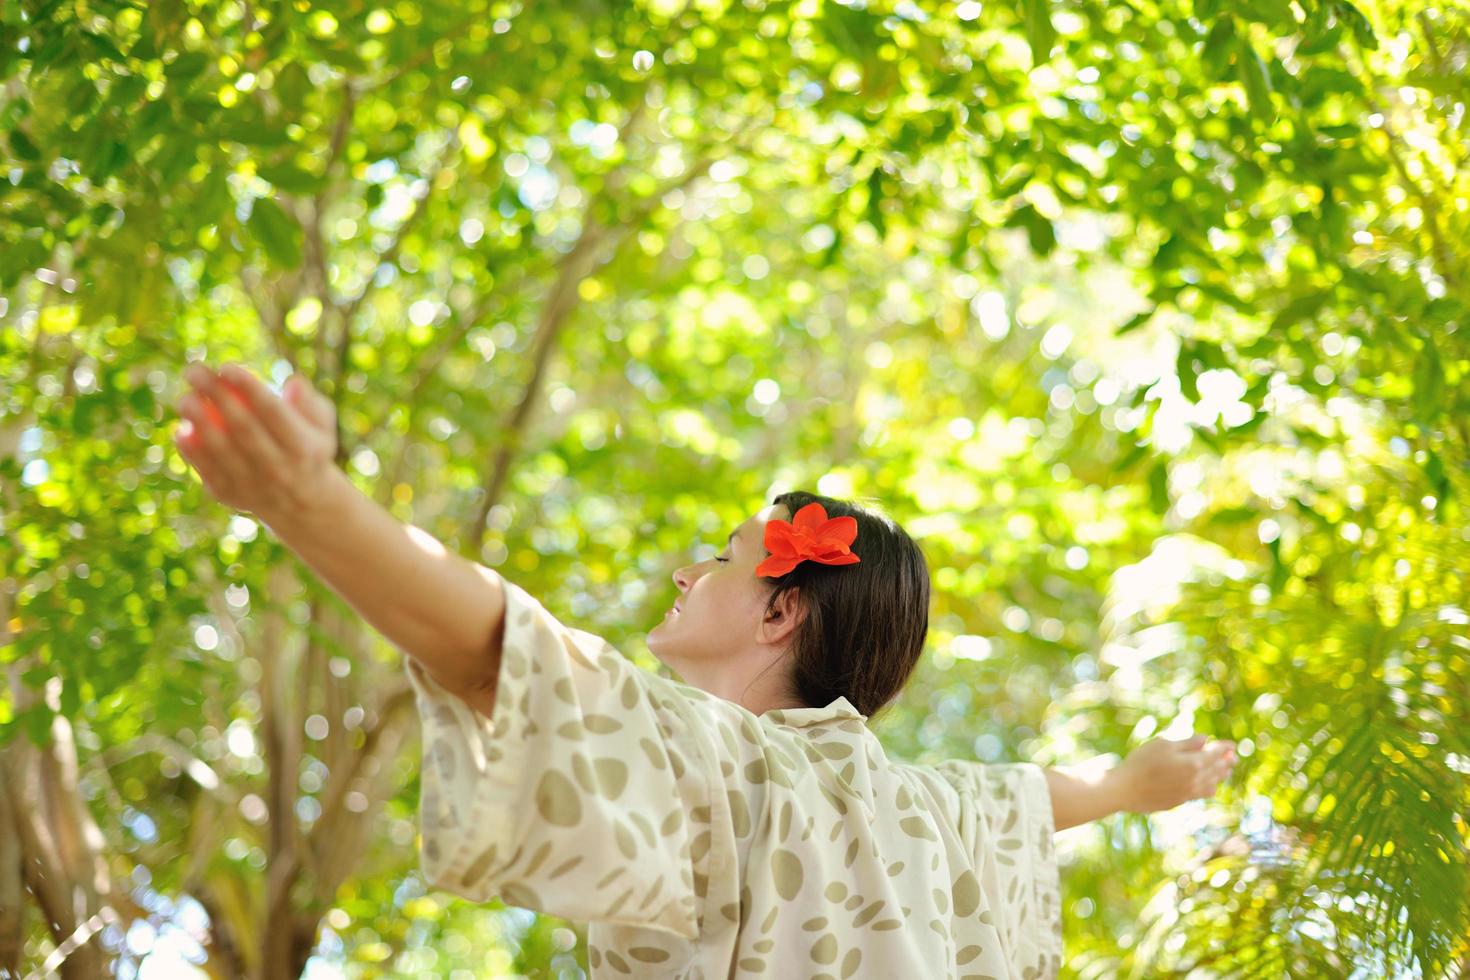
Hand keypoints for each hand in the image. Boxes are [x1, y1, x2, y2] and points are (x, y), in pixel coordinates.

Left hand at [174, 362, 339, 519]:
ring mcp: (253, 486)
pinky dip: (191, 451)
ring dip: (198, 422)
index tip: (227, 367)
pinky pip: (206, 470)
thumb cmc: (307, 447)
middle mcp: (279, 470)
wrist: (298, 500)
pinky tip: (180, 429)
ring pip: (220, 450)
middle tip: (194, 371)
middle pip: (243, 428)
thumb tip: (293, 382)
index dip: (249, 388)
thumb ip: (310, 402)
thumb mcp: (322, 425)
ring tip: (185, 398)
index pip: (273, 412)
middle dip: (216, 396)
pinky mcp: (230, 496)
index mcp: (304, 448)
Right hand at [1113, 734, 1236, 814]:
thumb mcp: (1163, 744)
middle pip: (1217, 769)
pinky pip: (1202, 794)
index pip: (1215, 754)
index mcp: (1193, 763)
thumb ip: (1187, 743)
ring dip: (1221, 775)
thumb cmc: (1141, 762)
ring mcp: (1189, 792)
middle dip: (1226, 761)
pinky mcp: (1180, 801)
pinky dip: (1210, 787)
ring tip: (1226, 770)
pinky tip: (1212, 786)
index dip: (1224, 748)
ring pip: (1212, 783)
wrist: (1125, 789)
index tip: (1232, 745)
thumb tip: (1205, 740)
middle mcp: (1196, 779)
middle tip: (1233, 757)